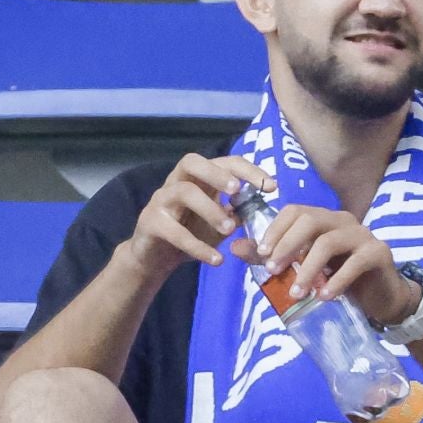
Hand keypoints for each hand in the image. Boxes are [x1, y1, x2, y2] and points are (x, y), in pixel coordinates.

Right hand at [122, 154, 276, 280]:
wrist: (154, 259)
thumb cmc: (189, 235)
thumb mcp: (218, 224)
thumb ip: (235, 214)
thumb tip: (258, 208)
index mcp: (197, 180)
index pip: (223, 163)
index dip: (247, 170)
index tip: (271, 187)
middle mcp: (176, 183)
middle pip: (191, 162)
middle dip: (217, 173)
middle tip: (237, 190)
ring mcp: (160, 201)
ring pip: (184, 192)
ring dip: (210, 209)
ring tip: (229, 229)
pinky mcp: (150, 223)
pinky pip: (174, 232)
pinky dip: (197, 246)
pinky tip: (216, 260)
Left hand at [252, 204, 419, 325]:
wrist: (379, 297)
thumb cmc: (335, 278)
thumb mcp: (300, 268)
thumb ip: (270, 256)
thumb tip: (234, 247)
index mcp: (322, 219)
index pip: (294, 211)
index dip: (275, 229)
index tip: (261, 254)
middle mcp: (342, 220)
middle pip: (310, 220)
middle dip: (287, 245)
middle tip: (273, 271)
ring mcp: (363, 234)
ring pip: (329, 242)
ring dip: (308, 269)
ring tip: (297, 293)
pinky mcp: (379, 252)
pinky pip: (355, 262)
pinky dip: (335, 281)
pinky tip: (323, 297)